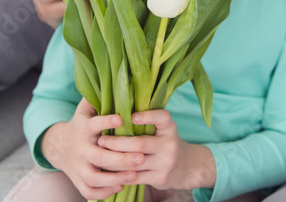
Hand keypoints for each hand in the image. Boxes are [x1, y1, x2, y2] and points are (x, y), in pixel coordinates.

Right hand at [41, 99, 142, 199]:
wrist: (60, 146)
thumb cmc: (82, 125)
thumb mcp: (85, 109)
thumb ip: (97, 96)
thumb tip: (111, 75)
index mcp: (83, 128)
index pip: (93, 124)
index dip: (105, 121)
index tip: (121, 119)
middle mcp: (80, 149)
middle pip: (99, 156)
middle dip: (120, 158)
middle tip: (141, 157)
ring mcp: (78, 166)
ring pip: (94, 177)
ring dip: (115, 178)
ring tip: (135, 175)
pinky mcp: (78, 180)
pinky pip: (89, 190)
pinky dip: (103, 191)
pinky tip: (120, 186)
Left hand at [97, 108, 215, 190]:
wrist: (185, 166)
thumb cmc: (165, 142)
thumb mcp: (164, 129)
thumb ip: (148, 122)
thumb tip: (118, 108)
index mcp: (170, 128)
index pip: (163, 118)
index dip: (148, 116)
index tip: (131, 116)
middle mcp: (170, 144)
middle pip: (140, 143)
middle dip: (117, 143)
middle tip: (101, 140)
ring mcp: (165, 162)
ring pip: (134, 162)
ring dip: (114, 160)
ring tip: (100, 155)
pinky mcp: (160, 178)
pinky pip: (135, 177)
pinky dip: (120, 174)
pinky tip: (109, 170)